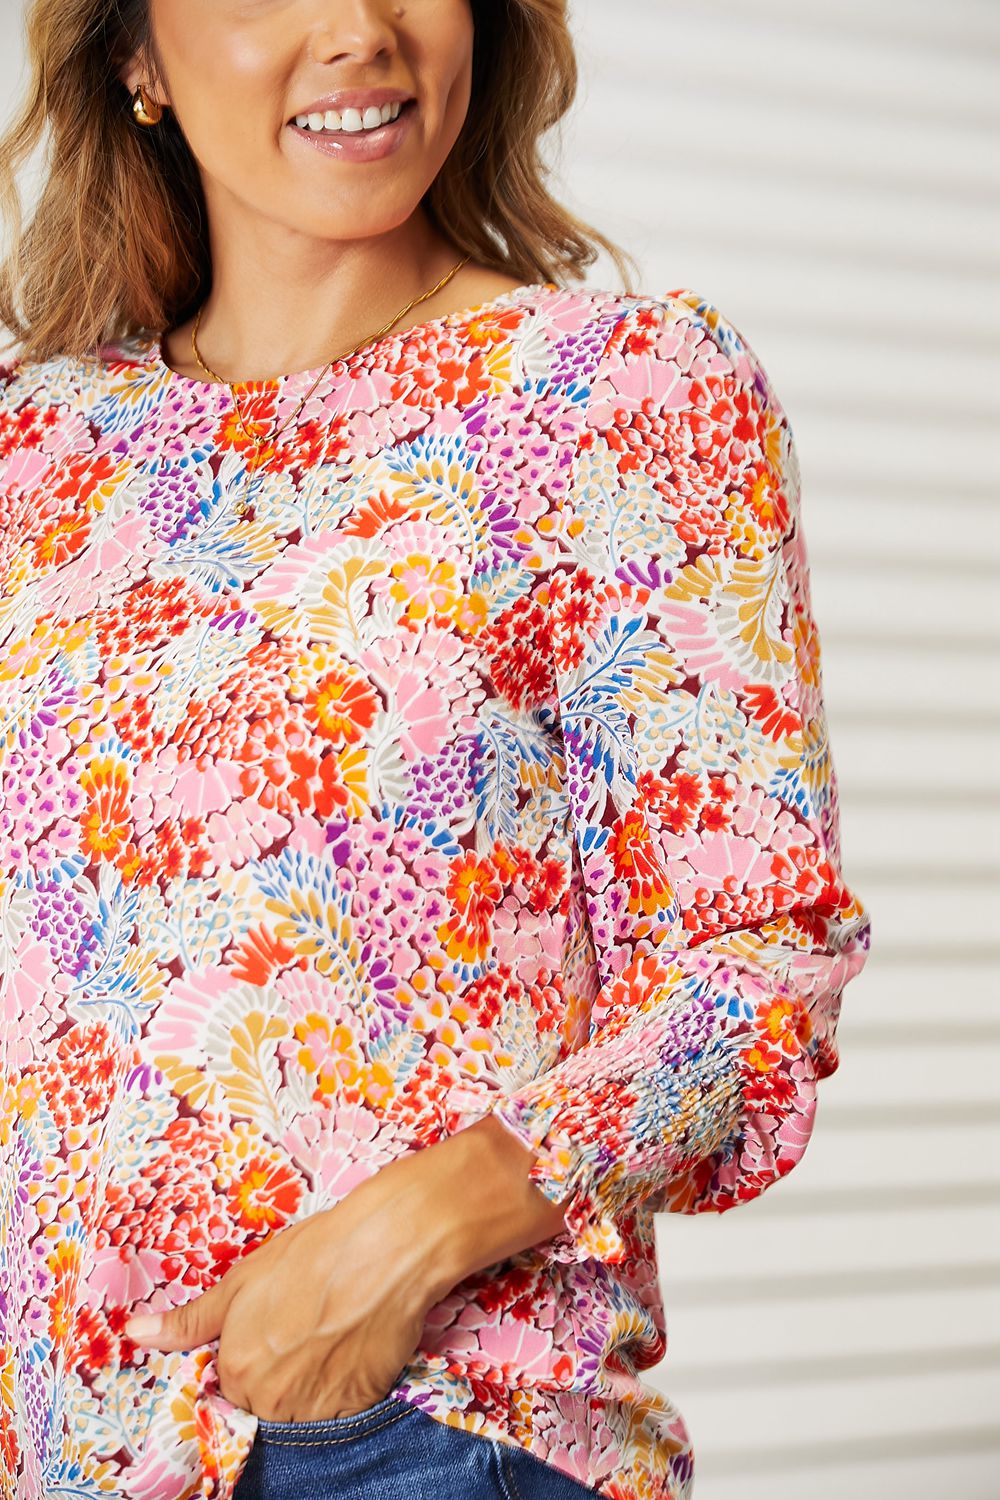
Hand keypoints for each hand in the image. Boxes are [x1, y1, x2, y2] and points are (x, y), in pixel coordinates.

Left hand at [123, 1113, 567, 1420]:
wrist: (387, 1249)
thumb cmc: (314, 1253)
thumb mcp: (243, 1278)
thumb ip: (189, 1318)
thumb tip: (131, 1334)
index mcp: (236, 1366)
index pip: (231, 1379)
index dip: (253, 1349)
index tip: (277, 1324)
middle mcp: (270, 1398)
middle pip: (264, 1399)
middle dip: (279, 1369)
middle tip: (306, 1322)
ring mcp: (316, 1408)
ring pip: (300, 1409)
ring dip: (310, 1382)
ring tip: (331, 1331)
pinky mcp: (357, 1407)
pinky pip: (339, 1411)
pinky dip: (344, 1385)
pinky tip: (352, 1344)